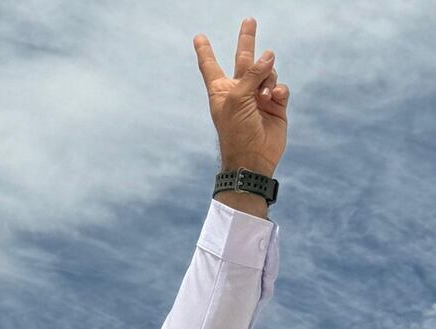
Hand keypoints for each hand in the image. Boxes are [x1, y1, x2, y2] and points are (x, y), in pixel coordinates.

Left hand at [193, 18, 289, 176]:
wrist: (252, 156)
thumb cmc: (236, 129)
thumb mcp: (237, 98)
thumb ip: (251, 74)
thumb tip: (268, 54)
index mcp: (221, 89)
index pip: (210, 65)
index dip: (205, 51)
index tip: (198, 37)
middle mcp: (239, 89)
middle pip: (244, 59)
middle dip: (247, 40)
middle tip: (249, 20)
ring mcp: (258, 96)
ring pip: (268, 72)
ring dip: (267, 79)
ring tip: (263, 96)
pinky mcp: (276, 104)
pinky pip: (280, 87)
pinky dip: (278, 91)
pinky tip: (273, 100)